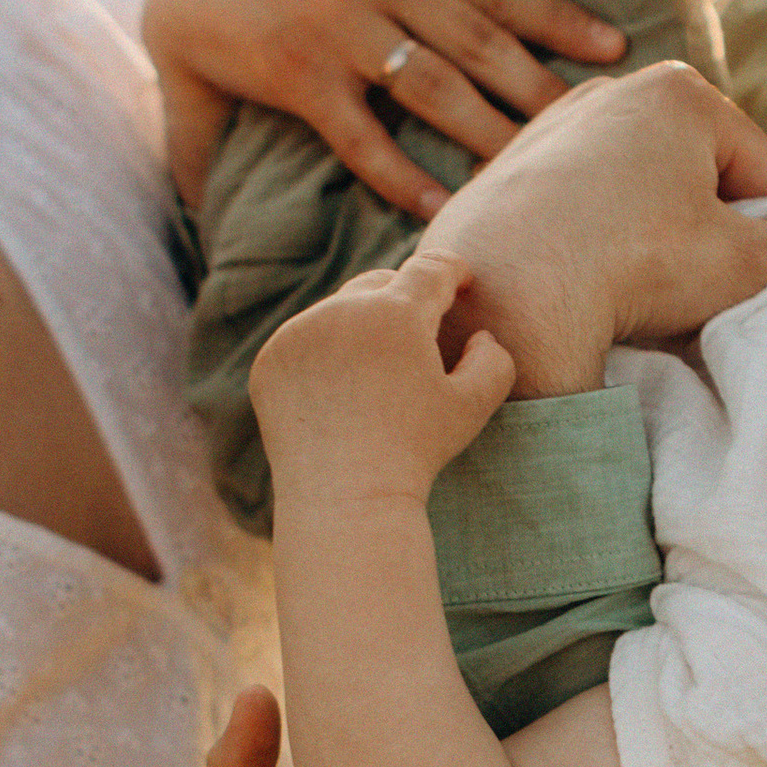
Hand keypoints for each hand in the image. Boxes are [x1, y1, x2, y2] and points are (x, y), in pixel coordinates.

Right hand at [141, 0, 626, 216]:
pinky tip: (444, 207)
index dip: (563, 21)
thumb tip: (514, 9)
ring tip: (538, 180)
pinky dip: (407, 177)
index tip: (616, 51)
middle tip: (598, 136)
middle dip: (544, 94)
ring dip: (494, 140)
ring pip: (439, 92)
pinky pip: (365, 137)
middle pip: (485, 44)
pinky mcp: (298, 73)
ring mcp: (340, 23)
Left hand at [252, 255, 516, 506]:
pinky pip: (305, 340)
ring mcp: (299, 333)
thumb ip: (494, 359)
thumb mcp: (474, 406)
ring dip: (362, 327)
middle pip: (380, 282)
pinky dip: (325, 354)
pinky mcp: (272, 359)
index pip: (431, 268)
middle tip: (419, 332)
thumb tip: (480, 334)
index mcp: (396, 312)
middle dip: (404, 299)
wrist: (345, 497)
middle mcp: (341, 310)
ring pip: (340, 311)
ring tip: (379, 371)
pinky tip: (341, 392)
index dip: (452, 271)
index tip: (460, 281)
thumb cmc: (417, 452)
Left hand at [421, 65, 766, 391]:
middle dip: (726, 232)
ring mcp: (554, 128)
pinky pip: (588, 209)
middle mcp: (612, 90)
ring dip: (668, 242)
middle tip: (740, 294)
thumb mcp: (740, 258)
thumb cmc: (629, 264)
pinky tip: (610, 290)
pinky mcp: (510, 175)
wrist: (500, 297)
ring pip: (644, 194)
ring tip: (674, 301)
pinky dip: (610, 244)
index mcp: (678, 92)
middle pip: (704, 176)